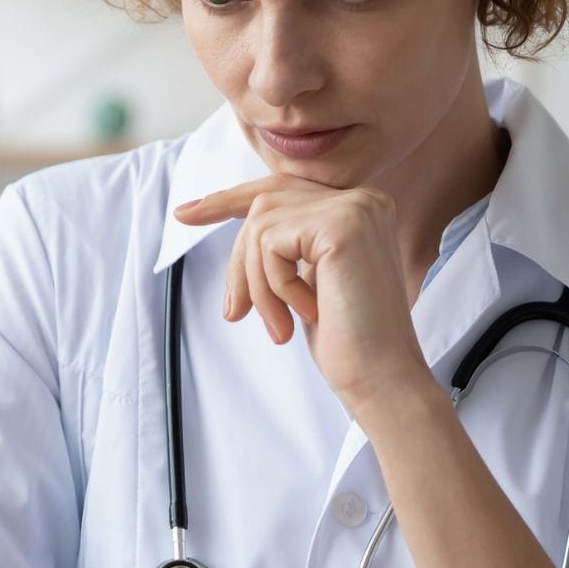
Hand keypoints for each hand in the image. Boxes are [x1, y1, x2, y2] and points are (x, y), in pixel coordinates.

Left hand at [173, 175, 434, 413]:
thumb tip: (242, 238)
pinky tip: (306, 314)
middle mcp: (362, 199)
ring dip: (258, 285)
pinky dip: (274, 287)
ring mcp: (354, 208)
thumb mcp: (308, 283)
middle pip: (265, 203)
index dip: (229, 200)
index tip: (186, 213)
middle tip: (233, 312)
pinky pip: (271, 244)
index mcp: (358, 209)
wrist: (382, 378)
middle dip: (239, 259)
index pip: (282, 189)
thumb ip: (287, 249)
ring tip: (280, 325)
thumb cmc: (349, 342)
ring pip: (261, 226)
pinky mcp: (341, 226)